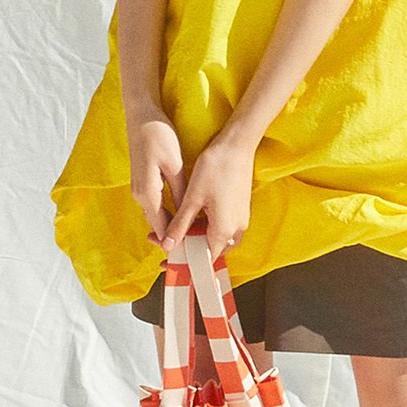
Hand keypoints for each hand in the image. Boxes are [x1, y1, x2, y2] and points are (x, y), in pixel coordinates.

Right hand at [124, 98, 187, 246]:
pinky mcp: (143, 183)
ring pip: (158, 217)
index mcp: (148, 195)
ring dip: (173, 227)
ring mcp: (140, 191)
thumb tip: (187, 217)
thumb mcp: (174, 165)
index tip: (193, 253)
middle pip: (159, 227)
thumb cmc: (158, 136)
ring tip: (195, 234)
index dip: (176, 244)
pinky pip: (157, 207)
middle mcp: (140, 197)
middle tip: (198, 247)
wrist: (141, 114)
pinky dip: (170, 214)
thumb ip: (181, 194)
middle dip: (176, 238)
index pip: (161, 231)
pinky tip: (184, 215)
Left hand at [156, 129, 255, 269]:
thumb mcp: (192, 198)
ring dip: (197, 239)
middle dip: (187, 249)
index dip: (184, 262)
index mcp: (224, 230)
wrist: (238, 144)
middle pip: (209, 251)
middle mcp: (236, 230)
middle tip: (166, 241)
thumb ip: (180, 225)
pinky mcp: (240, 211)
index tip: (168, 261)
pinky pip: (223, 229)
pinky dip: (207, 229)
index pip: (203, 259)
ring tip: (177, 229)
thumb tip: (168, 245)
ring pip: (216, 240)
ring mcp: (240, 221)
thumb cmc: (216, 167)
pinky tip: (193, 219)